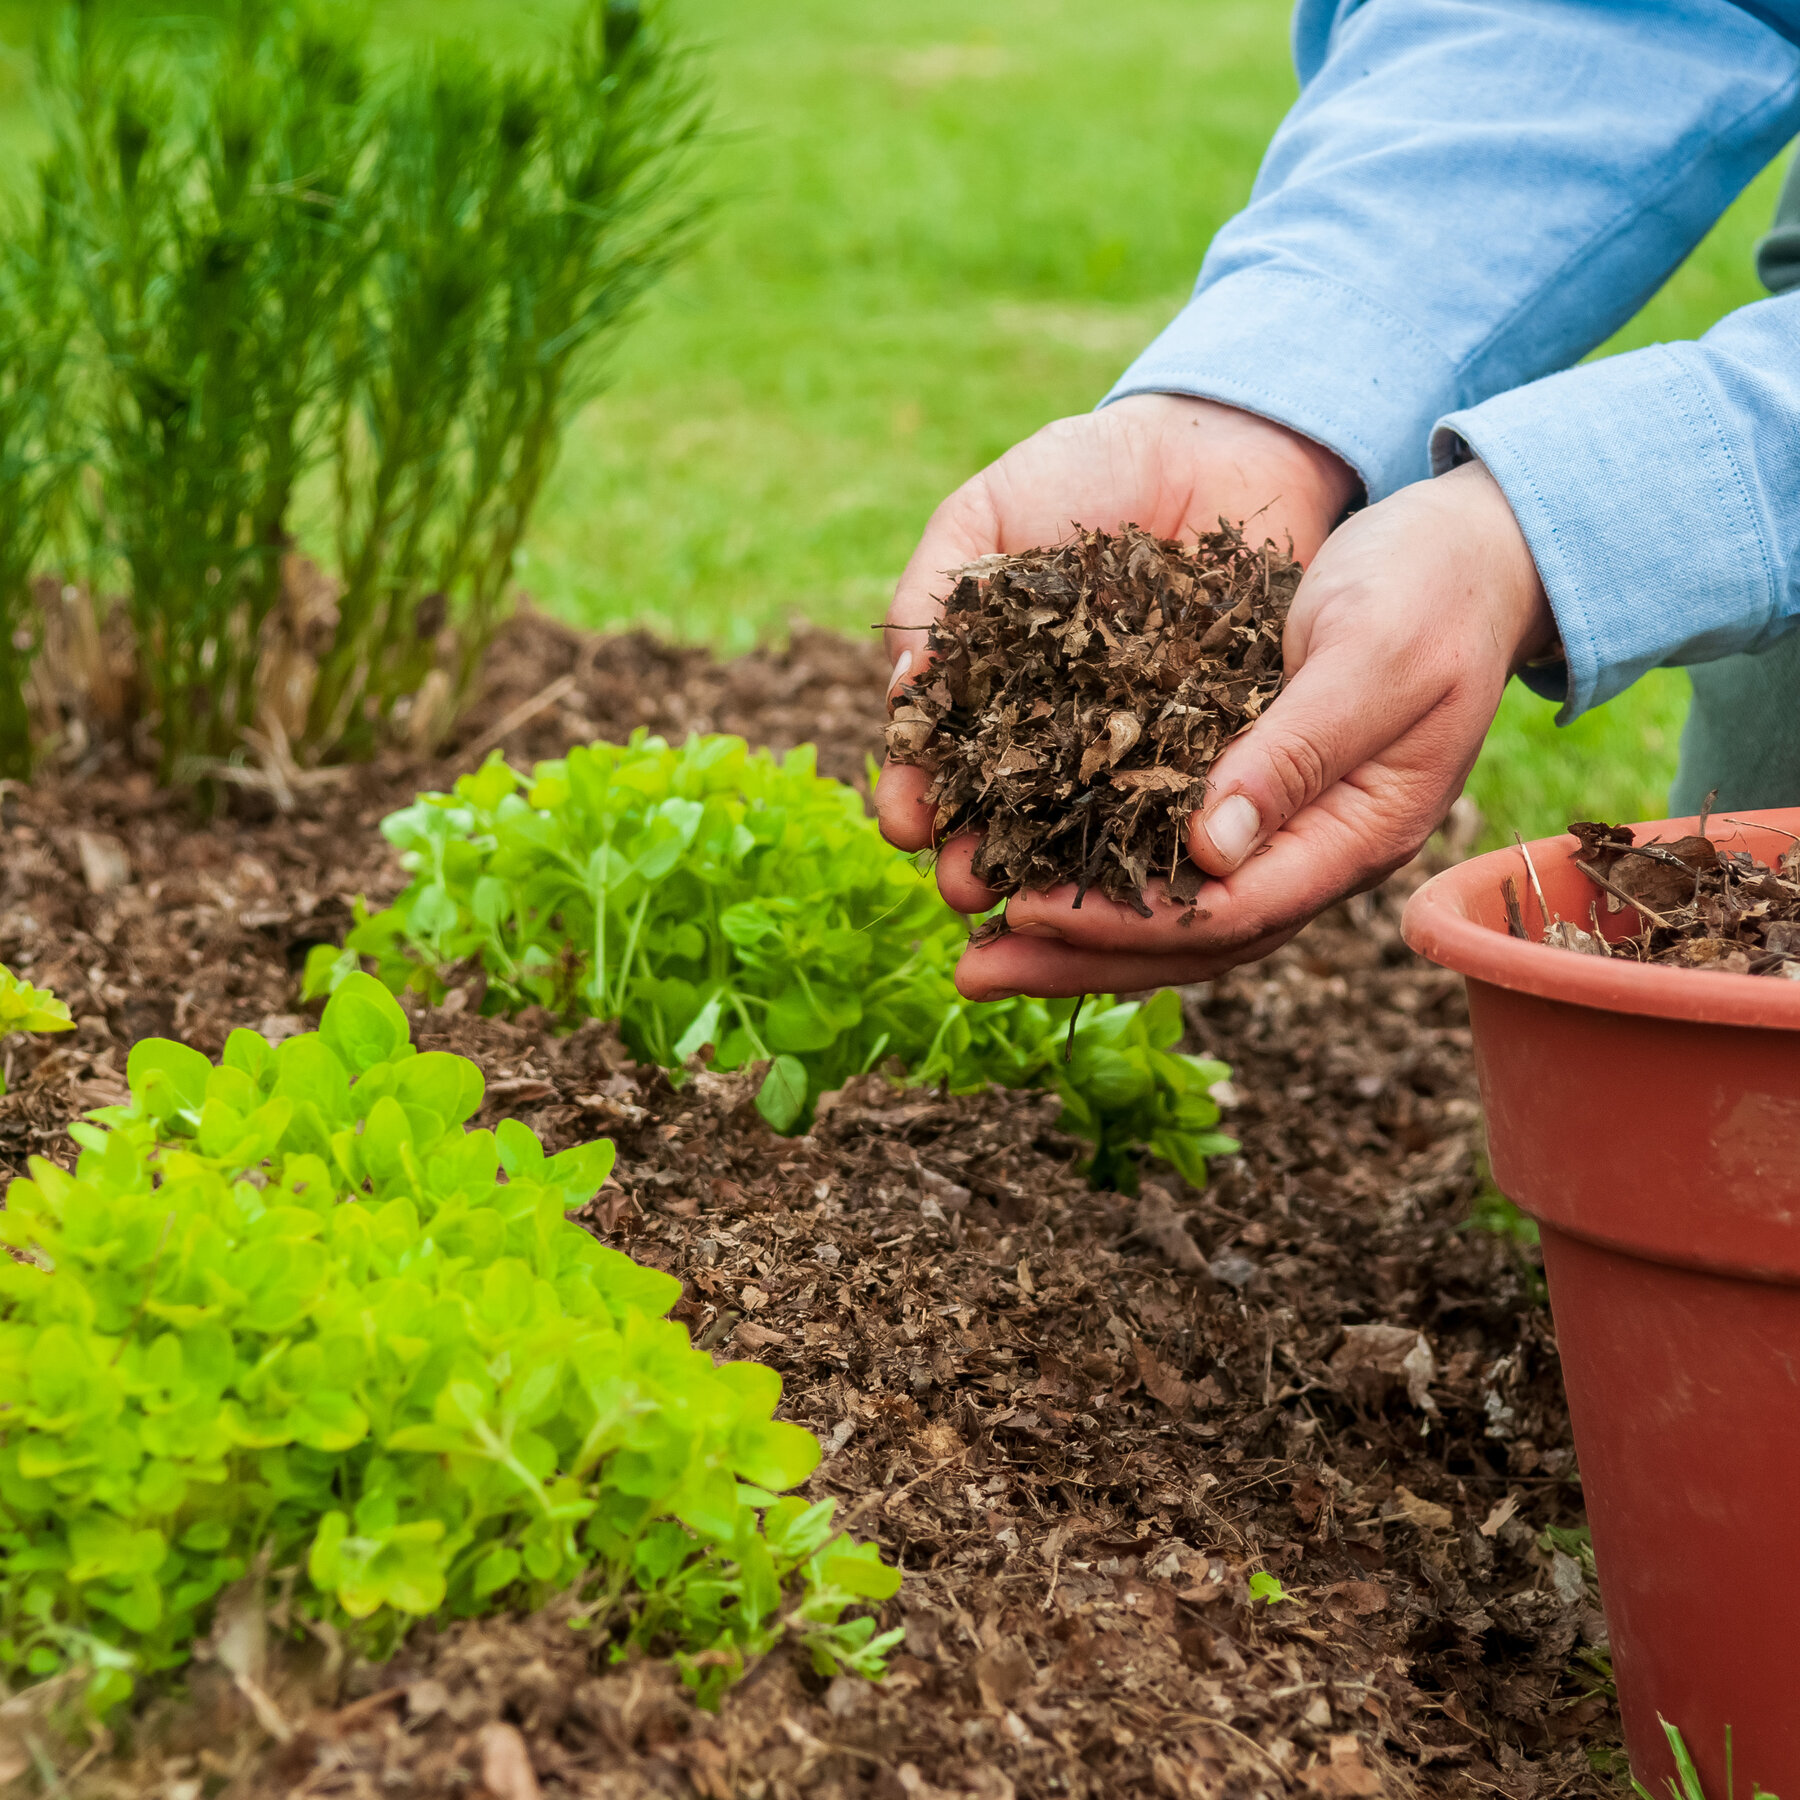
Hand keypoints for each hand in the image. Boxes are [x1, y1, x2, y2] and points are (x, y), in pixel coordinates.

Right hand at [875, 393, 1357, 873]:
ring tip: (1033, 902)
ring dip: (1056, 870)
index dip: (916, 792)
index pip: (940, 755)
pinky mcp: (1213, 741)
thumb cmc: (1087, 470)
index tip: (903, 823)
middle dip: (978, 853)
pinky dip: (1156, 832)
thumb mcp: (986, 512)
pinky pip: (1181, 794)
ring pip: (1088, 822)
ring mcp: (1134, 742)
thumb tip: (904, 687)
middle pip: (1007, 809)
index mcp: (990, 686)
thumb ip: (935, 594)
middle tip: (965, 889)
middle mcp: (1057, 730)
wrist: (1217, 440)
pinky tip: (1134, 867)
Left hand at [953, 459, 1554, 996]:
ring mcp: (1285, 828)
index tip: (1024, 911)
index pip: (1229, 912)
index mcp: (1356, 834)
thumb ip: (1296, 751)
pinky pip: (1166, 854)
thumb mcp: (1370, 655)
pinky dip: (1098, 870)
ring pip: (1172, 908)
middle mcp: (1315, 850)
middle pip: (1188, 938)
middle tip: (971, 974)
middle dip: (1077, 958)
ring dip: (1075, 934)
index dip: (1125, 922)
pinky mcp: (1252, 790)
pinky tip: (1029, 865)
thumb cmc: (1432, 587)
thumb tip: (1208, 851)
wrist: (1473, 550)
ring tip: (978, 945)